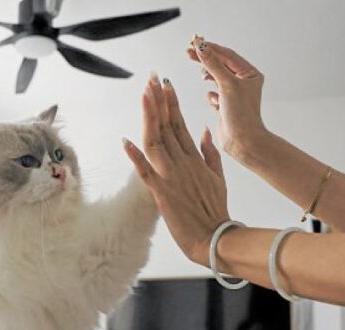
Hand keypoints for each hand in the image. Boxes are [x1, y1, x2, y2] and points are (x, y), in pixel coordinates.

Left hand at [123, 76, 229, 265]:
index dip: (171, 104)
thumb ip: (210, 152)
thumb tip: (204, 129)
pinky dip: (135, 157)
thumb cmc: (215, 209)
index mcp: (195, 158)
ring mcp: (172, 177)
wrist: (214, 237)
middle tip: (151, 79)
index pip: (180, 125)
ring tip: (144, 95)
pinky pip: (145, 172)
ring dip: (149, 118)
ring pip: (157, 142)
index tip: (165, 85)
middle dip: (159, 101)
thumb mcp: (219, 176)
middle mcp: (183, 163)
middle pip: (167, 127)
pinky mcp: (162, 193)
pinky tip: (125, 140)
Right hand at [188, 38, 266, 159]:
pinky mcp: (226, 106)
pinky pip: (216, 94)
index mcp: (250, 74)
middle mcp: (244, 82)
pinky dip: (211, 94)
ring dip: (208, 75)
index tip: (193, 43)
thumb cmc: (240, 114)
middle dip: (205, 59)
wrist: (242, 141)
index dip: (210, 48)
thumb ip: (213, 65)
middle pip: (221, 64)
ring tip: (201, 75)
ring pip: (217, 78)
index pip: (227, 55)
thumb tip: (201, 47)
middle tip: (188, 52)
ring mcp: (235, 94)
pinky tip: (212, 99)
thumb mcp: (226, 84)